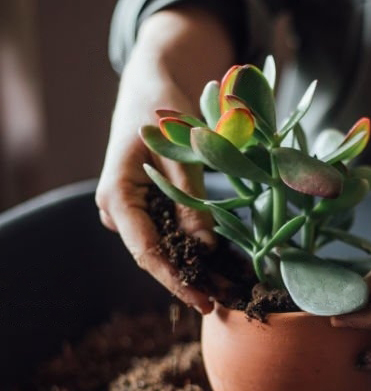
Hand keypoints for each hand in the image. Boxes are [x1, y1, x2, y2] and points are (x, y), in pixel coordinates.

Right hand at [95, 8, 233, 312]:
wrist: (149, 84)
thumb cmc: (161, 107)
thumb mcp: (181, 148)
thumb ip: (191, 197)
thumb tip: (205, 247)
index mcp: (116, 195)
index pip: (145, 250)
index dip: (174, 280)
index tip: (202, 302)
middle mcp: (118, 210)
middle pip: (155, 257)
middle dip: (190, 282)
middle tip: (229, 305)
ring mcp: (133, 211)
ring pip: (165, 249)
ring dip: (197, 270)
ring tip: (233, 292)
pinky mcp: (149, 207)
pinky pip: (171, 235)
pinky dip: (196, 250)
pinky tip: (226, 268)